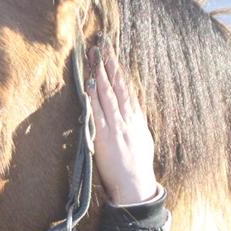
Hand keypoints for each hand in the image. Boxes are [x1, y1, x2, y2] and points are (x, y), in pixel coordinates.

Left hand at [86, 41, 157, 205]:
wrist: (136, 186)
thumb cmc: (137, 167)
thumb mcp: (141, 140)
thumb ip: (134, 124)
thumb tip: (130, 112)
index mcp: (136, 119)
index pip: (127, 88)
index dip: (119, 70)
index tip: (113, 53)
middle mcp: (127, 119)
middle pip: (118, 85)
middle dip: (109, 63)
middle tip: (102, 44)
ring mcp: (116, 126)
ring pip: (107, 94)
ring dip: (100, 73)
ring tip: (94, 55)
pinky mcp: (105, 136)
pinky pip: (98, 112)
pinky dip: (93, 97)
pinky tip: (89, 84)